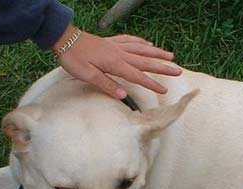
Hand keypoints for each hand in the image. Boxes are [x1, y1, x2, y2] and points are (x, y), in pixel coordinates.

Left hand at [53, 24, 181, 98]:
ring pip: (141, 48)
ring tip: (170, 55)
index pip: (138, 76)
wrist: (64, 39)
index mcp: (115, 64)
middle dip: (162, 66)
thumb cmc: (74, 58)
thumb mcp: (87, 75)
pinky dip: (141, 42)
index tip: (164, 90)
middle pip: (145, 61)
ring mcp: (116, 46)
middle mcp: (119, 53)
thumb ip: (106, 84)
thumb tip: (123, 95)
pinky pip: (130, 40)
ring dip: (157, 52)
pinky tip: (147, 43)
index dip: (152, 84)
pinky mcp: (110, 41)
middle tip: (178, 70)